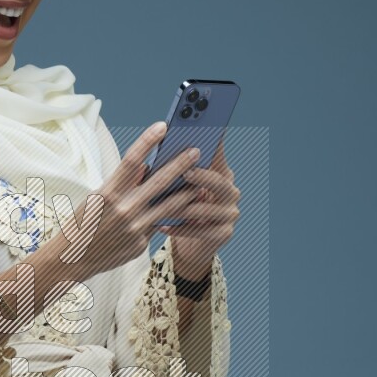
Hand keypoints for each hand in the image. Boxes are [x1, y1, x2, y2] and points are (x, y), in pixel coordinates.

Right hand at [49, 122, 206, 282]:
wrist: (72, 260)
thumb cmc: (82, 224)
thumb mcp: (96, 199)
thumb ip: (122, 184)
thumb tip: (145, 167)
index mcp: (107, 194)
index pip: (131, 160)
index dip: (148, 141)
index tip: (162, 126)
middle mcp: (123, 210)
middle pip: (159, 181)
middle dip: (181, 164)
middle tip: (196, 151)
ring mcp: (134, 229)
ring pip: (169, 206)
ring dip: (188, 192)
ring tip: (201, 182)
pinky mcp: (140, 244)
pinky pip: (157, 225)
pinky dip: (169, 217)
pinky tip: (182, 210)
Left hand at [164, 138, 240, 279]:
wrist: (190, 245)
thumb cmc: (178, 209)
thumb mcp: (176, 188)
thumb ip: (170, 173)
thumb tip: (146, 162)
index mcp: (221, 173)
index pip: (218, 154)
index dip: (213, 143)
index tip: (202, 132)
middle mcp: (230, 191)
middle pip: (219, 181)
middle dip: (201, 176)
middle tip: (185, 172)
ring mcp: (230, 213)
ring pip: (206, 209)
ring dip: (183, 207)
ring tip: (163, 205)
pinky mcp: (224, 233)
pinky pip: (201, 230)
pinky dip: (180, 228)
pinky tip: (161, 225)